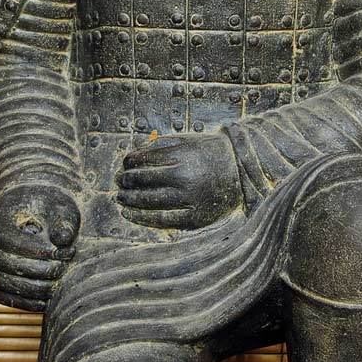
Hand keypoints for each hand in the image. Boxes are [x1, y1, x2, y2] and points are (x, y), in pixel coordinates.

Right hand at [0, 184, 79, 311]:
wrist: (40, 213)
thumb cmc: (51, 209)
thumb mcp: (61, 209)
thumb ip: (63, 222)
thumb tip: (63, 240)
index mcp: (0, 220)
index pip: (10, 240)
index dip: (37, 250)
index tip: (62, 252)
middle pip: (5, 263)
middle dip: (39, 270)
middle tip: (64, 267)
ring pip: (3, 282)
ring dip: (33, 288)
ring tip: (58, 283)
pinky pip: (4, 297)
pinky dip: (24, 302)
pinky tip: (47, 300)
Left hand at [116, 132, 241, 229]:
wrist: (242, 170)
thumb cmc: (210, 152)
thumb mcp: (188, 140)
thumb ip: (160, 144)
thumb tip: (132, 153)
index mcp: (183, 157)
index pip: (144, 160)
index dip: (129, 162)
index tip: (124, 164)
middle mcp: (186, 178)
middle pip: (143, 181)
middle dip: (126, 181)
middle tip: (119, 181)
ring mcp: (190, 200)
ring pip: (149, 203)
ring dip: (130, 200)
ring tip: (120, 197)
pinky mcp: (195, 218)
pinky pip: (162, 220)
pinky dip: (142, 218)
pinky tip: (130, 213)